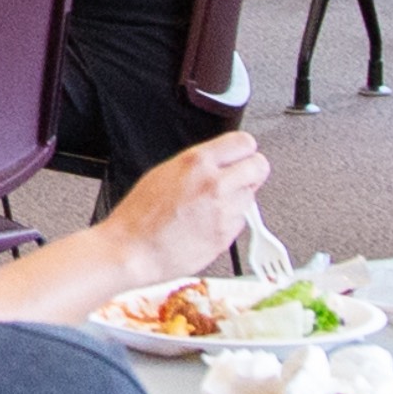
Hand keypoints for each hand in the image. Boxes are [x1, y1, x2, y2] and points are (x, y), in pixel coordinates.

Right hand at [105, 132, 272, 283]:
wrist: (132, 251)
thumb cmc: (140, 216)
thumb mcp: (164, 172)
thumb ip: (199, 165)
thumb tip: (220, 162)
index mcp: (197, 162)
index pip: (245, 142)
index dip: (244, 151)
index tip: (241, 157)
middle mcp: (215, 184)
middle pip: (259, 167)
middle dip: (250, 173)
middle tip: (237, 180)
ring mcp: (223, 211)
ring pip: (251, 198)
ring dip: (238, 201)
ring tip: (211, 207)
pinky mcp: (226, 236)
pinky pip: (240, 222)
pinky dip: (229, 223)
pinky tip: (206, 224)